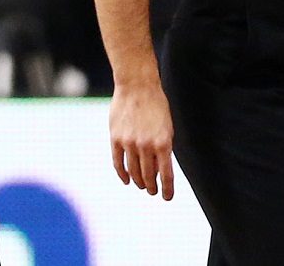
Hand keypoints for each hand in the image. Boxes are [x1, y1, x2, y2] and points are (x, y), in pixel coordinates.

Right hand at [108, 84, 175, 199]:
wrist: (137, 86)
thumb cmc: (156, 105)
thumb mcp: (167, 128)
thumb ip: (164, 149)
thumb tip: (159, 171)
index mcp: (163, 143)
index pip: (166, 175)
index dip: (167, 190)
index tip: (167, 197)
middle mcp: (146, 146)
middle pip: (149, 176)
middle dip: (152, 186)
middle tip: (154, 191)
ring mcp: (129, 143)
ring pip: (133, 172)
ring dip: (139, 182)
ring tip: (142, 185)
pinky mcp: (115, 139)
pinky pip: (118, 163)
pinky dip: (122, 174)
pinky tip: (126, 180)